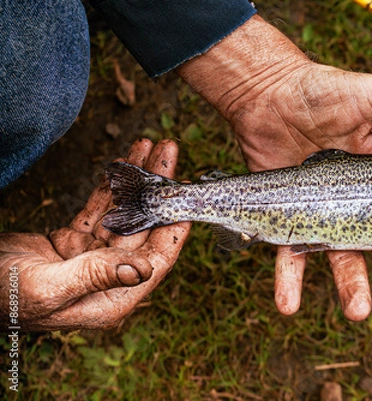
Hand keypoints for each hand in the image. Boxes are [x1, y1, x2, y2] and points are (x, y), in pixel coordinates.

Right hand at [0, 139, 190, 330]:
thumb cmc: (4, 296)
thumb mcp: (50, 287)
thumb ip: (96, 276)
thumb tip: (144, 270)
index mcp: (112, 297)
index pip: (157, 259)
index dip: (175, 227)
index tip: (188, 195)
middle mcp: (109, 276)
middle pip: (144, 227)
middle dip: (158, 189)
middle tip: (170, 152)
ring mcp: (92, 257)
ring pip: (124, 212)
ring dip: (137, 180)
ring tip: (152, 147)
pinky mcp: (74, 242)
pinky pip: (100, 209)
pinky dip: (111, 186)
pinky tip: (124, 162)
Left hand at [177, 15, 371, 320]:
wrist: (269, 94)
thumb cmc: (326, 92)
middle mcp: (371, 203)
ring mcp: (334, 215)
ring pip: (349, 260)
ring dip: (353, 288)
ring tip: (357, 311)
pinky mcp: (296, 220)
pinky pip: (293, 257)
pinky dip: (291, 282)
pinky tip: (289, 305)